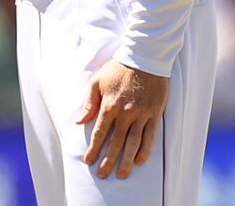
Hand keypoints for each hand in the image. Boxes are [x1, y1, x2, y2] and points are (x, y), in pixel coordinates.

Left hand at [77, 60, 169, 179]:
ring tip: (121, 174)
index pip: (99, 133)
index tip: (88, 160)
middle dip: (108, 160)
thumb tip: (80, 121)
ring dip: (126, 161)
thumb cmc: (117, 69)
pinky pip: (150, 136)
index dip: (94, 148)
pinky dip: (145, 150)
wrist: (144, 59)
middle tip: (103, 175)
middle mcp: (125, 114)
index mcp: (109, 106)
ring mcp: (141, 115)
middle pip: (115, 143)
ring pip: (133, 143)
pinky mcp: (154, 114)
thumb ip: (88, 103)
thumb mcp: (96, 82)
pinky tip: (140, 161)